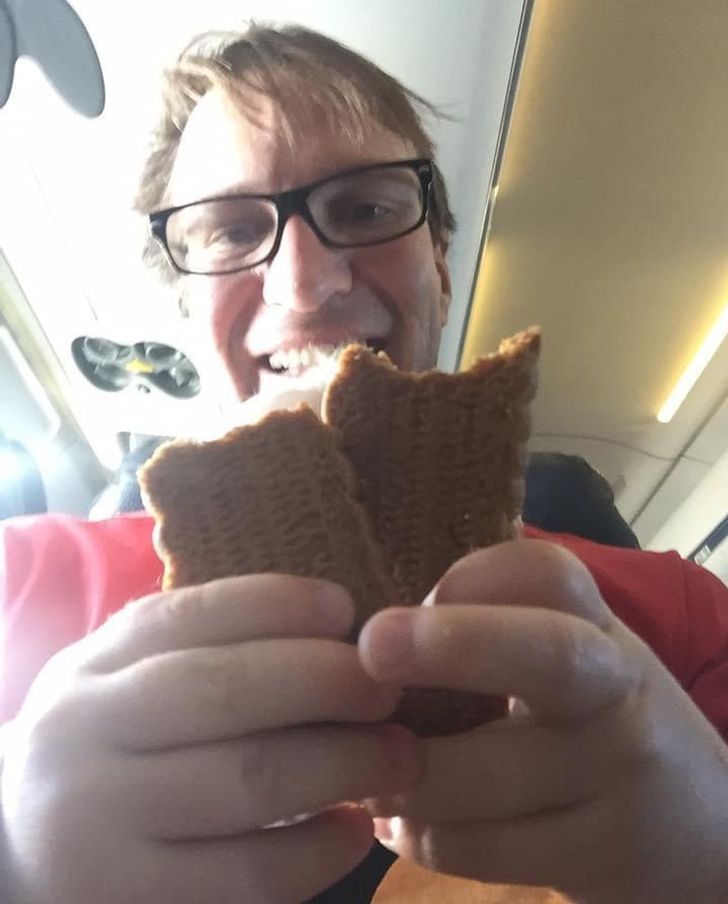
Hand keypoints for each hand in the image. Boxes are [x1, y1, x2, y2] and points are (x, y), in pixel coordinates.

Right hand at [1, 575, 422, 903]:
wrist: (18, 852)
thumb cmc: (109, 748)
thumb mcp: (126, 681)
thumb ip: (203, 649)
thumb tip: (336, 624)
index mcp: (93, 667)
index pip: (190, 615)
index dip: (279, 603)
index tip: (345, 607)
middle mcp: (85, 737)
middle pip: (225, 693)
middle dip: (327, 681)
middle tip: (390, 687)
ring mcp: (100, 828)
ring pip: (247, 783)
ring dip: (345, 764)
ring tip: (400, 756)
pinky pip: (248, 877)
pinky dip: (320, 851)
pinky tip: (354, 829)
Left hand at [358, 539, 727, 903]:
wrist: (696, 824)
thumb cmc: (596, 720)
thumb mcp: (569, 658)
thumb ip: (494, 630)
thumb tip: (370, 634)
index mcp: (596, 625)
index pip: (549, 574)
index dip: (474, 577)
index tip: (414, 596)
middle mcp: (616, 687)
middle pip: (548, 654)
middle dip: (454, 645)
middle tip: (372, 645)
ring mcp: (617, 773)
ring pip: (492, 774)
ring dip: (406, 774)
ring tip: (361, 769)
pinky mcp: (601, 852)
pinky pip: (485, 847)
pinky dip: (423, 836)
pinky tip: (400, 822)